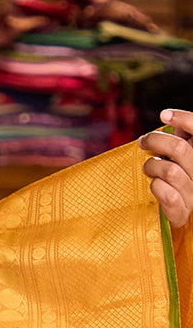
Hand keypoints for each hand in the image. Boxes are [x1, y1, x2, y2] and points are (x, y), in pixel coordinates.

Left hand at [140, 109, 192, 227]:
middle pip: (179, 148)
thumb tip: (168, 117)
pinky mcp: (183, 211)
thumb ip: (180, 138)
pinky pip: (167, 194)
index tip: (163, 115)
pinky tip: (154, 185)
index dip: (183, 119)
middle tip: (142, 142)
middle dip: (155, 141)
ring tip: (148, 168)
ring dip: (151, 166)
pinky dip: (155, 187)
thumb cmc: (177, 178)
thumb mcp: (181, 155)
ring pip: (169, 171)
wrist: (177, 212)